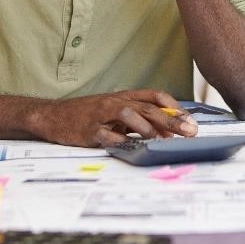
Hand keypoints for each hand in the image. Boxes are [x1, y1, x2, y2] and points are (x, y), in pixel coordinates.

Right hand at [35, 89, 197, 146]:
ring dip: (147, 127)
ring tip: (161, 140)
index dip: (175, 107)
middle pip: (148, 107)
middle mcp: (116, 102)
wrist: (54, 116)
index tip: (190, 120)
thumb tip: (168, 131)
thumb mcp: (116, 112)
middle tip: (189, 132)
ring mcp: (101, 115)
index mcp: (125, 97)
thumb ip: (139, 119)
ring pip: (128, 114)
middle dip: (171, 120)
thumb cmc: (89, 115)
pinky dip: (120, 140)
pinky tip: (131, 147)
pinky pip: (106, 134)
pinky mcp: (88, 129)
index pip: (155, 95)